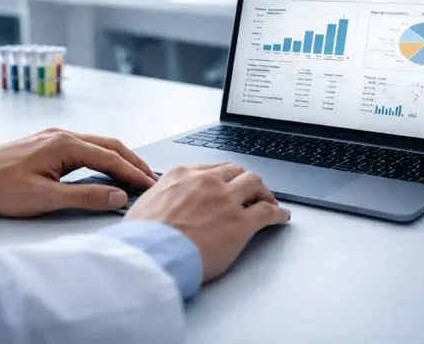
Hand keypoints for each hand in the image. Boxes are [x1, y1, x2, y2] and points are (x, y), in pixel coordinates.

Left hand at [0, 128, 156, 216]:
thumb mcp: (43, 198)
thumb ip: (84, 197)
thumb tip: (118, 196)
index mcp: (65, 144)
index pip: (111, 158)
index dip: (134, 173)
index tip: (152, 186)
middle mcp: (63, 134)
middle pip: (110, 145)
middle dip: (133, 162)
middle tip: (152, 179)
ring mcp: (54, 137)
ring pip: (98, 144)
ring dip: (119, 159)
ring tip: (135, 175)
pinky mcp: (46, 143)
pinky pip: (85, 147)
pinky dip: (103, 157)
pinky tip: (106, 168)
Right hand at [125, 163, 289, 282]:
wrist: (151, 255)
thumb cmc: (142, 238)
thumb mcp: (143, 206)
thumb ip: (157, 200)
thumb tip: (155, 207)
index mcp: (181, 176)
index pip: (210, 169)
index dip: (223, 177)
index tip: (227, 183)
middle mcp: (206, 182)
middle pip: (236, 171)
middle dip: (245, 181)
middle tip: (251, 191)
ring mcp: (226, 200)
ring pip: (255, 184)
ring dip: (265, 192)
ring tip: (269, 201)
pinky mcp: (240, 223)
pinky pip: (267, 212)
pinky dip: (278, 213)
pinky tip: (281, 217)